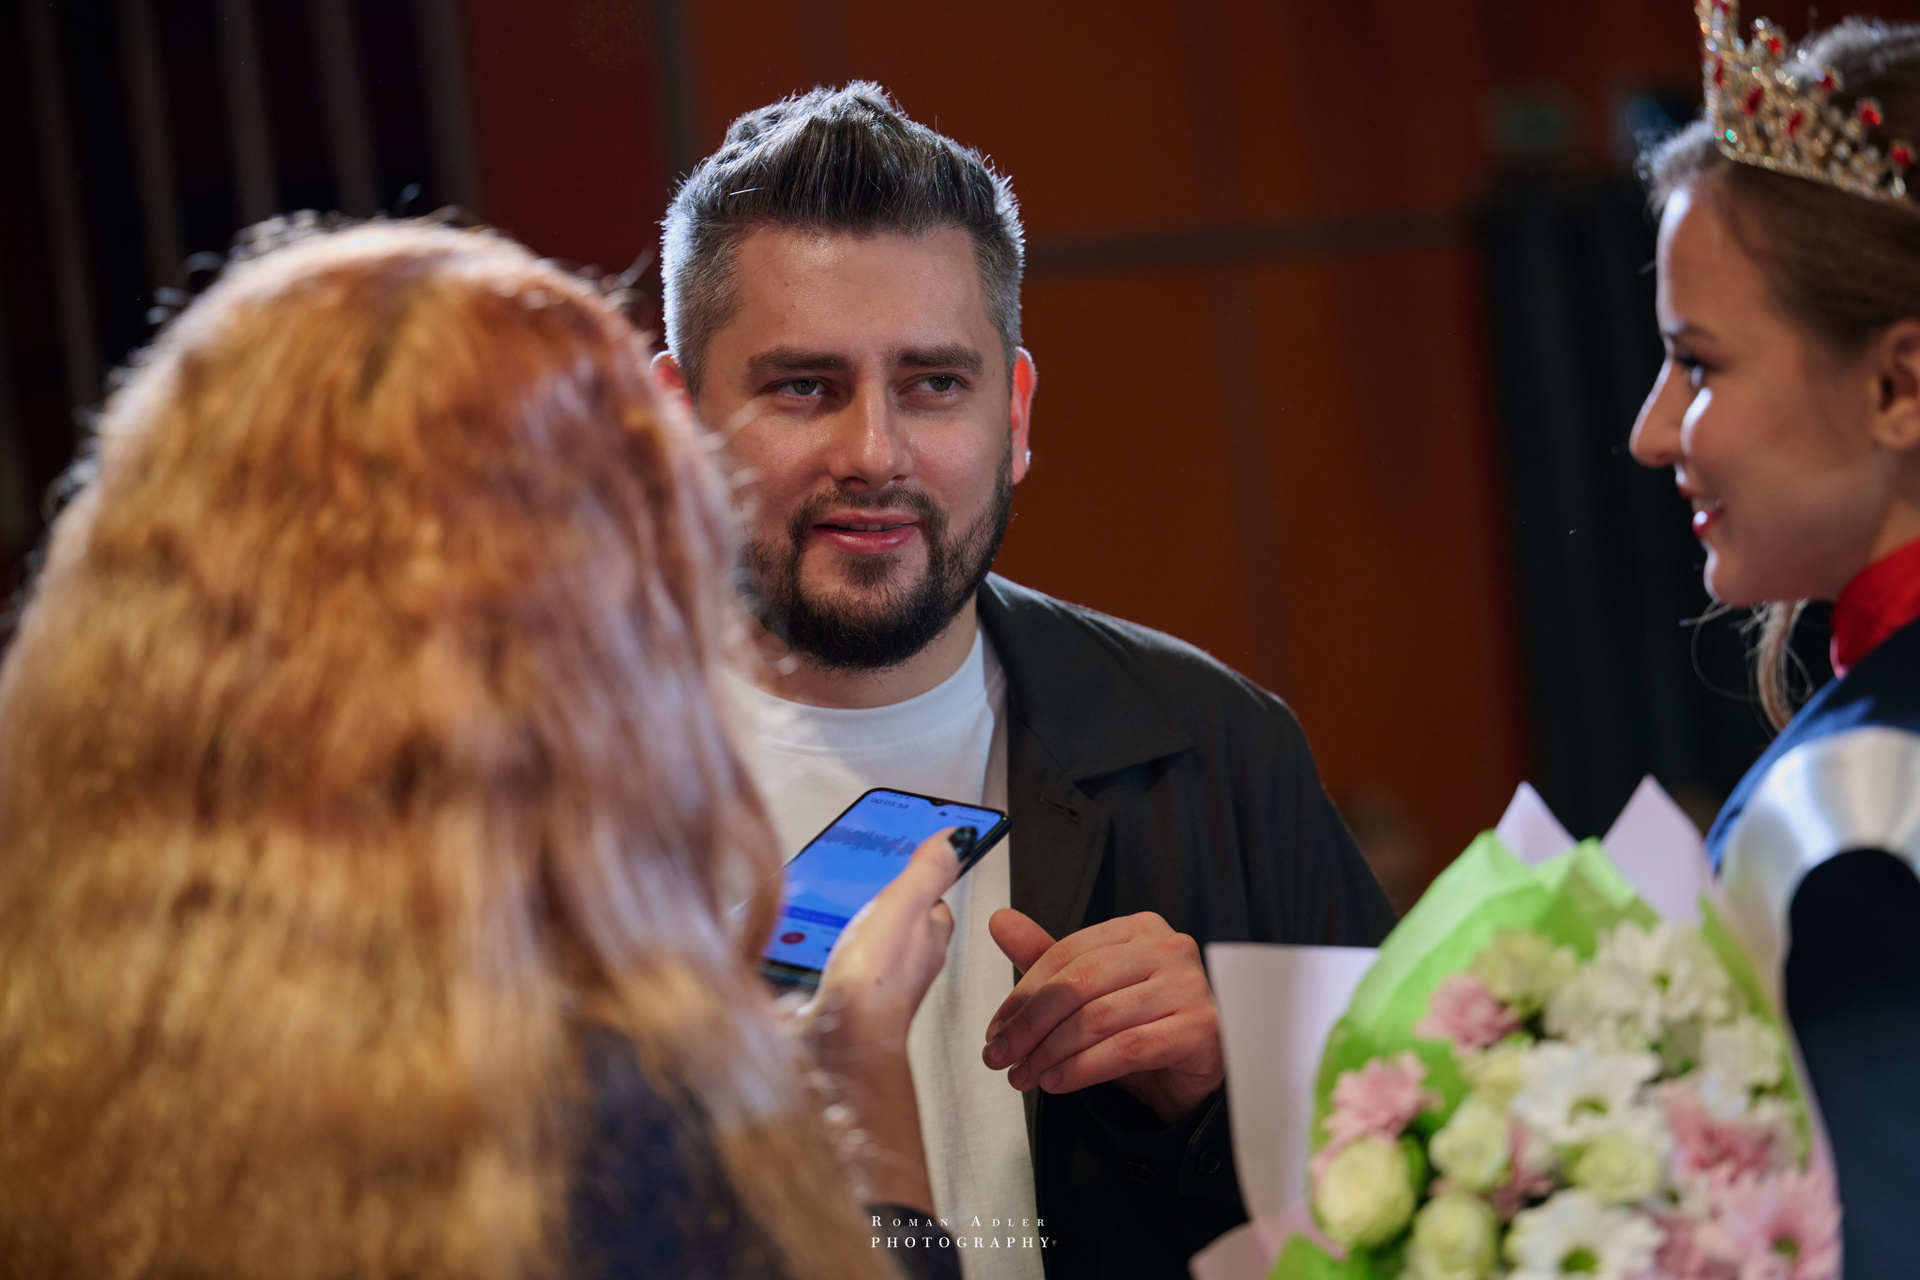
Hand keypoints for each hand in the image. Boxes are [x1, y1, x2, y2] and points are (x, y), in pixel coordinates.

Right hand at [802, 828, 961, 1213]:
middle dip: (883, 909)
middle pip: (900, 928)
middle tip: (864, 887)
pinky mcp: (839, 1003)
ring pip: (867, 950)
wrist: (838, 1041)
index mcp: (928, 938)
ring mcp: (871, 986)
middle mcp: (905, 965)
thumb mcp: (906, 904)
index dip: (925, 883)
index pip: (935, 904)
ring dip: (851, 933)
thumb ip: (929, 871)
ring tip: (828, 914)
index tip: (915, 863)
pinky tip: (802, 952)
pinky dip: (823, 960)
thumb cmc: (877, 979)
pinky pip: (834, 974)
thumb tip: (956, 839)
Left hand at [982, 909, 1223, 1124]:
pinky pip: (1128, 1049)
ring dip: (1051, 1053)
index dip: (1023, 994)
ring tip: (1025, 1076)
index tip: (995, 1029)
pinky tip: (1057, 1082)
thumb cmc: (1140, 1027)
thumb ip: (1045, 958)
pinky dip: (1083, 1068)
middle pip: (1079, 983)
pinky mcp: (1200, 1029)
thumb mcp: (1088, 992)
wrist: (1189, 1076)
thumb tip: (1000, 921)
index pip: (1066, 953)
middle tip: (999, 1056)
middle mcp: (1168, 949)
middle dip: (1031, 1025)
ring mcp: (1189, 987)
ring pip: (1099, 1018)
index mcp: (1138, 929)